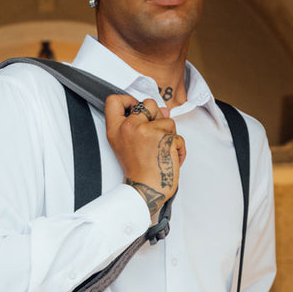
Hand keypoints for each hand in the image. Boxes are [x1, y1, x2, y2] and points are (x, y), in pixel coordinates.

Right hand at [105, 94, 185, 221]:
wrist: (146, 191)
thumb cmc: (138, 171)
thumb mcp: (129, 145)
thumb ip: (143, 123)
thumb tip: (163, 109)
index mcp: (116, 130)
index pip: (114, 101)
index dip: (128, 100)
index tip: (134, 109)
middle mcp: (130, 127)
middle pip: (148, 103)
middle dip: (157, 117)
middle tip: (152, 139)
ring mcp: (148, 131)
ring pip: (168, 120)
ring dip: (169, 135)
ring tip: (160, 152)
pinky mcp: (166, 139)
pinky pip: (178, 137)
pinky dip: (178, 149)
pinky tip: (169, 159)